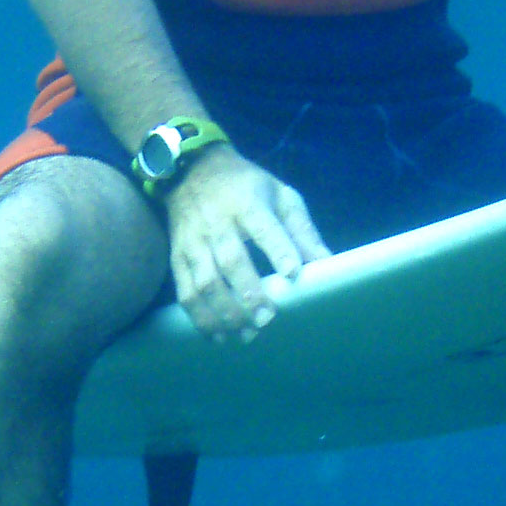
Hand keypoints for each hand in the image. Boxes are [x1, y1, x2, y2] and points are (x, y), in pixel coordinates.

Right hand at [162, 146, 329, 339]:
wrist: (192, 171)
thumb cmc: (246, 186)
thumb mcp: (280, 195)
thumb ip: (302, 230)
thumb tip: (326, 265)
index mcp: (248, 203)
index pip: (264, 228)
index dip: (279, 252)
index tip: (293, 275)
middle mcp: (217, 223)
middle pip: (231, 261)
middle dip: (249, 293)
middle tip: (268, 319)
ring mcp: (194, 242)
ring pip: (205, 282)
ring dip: (224, 312)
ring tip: (245, 334)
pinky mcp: (179, 257)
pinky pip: (186, 292)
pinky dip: (200, 317)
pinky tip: (218, 335)